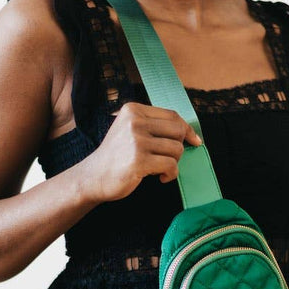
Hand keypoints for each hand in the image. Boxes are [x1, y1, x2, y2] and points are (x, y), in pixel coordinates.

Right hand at [86, 102, 202, 202]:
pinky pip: (171, 165)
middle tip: (168, 158)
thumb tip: (190, 133)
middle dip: (179, 147)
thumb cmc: (117, 156)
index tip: (194, 141)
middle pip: (177, 130)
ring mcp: (136, 141)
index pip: (172, 115)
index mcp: (133, 110)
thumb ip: (154, 126)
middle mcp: (134, 122)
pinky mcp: (139, 160)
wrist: (93, 177)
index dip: (187, 129)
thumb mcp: (130, 130)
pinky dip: (170, 174)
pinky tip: (160, 178)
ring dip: (174, 163)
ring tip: (161, 169)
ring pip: (176, 149)